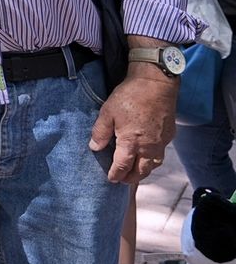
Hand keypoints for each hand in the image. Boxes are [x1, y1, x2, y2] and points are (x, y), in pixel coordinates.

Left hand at [89, 67, 176, 182]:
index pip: (123, 166)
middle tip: (123, 180)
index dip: (116, 174)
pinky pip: (161, 153)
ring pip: (154, 164)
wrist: (156, 83)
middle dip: (131, 178)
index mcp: (131, 143)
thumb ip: (100, 132)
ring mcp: (161, 142)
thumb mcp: (107, 112)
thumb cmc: (130, 96)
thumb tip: (95, 147)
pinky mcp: (169, 134)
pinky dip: (153, 159)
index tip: (111, 179)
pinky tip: (148, 154)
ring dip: (144, 171)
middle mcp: (148, 147)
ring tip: (136, 171)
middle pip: (141, 171)